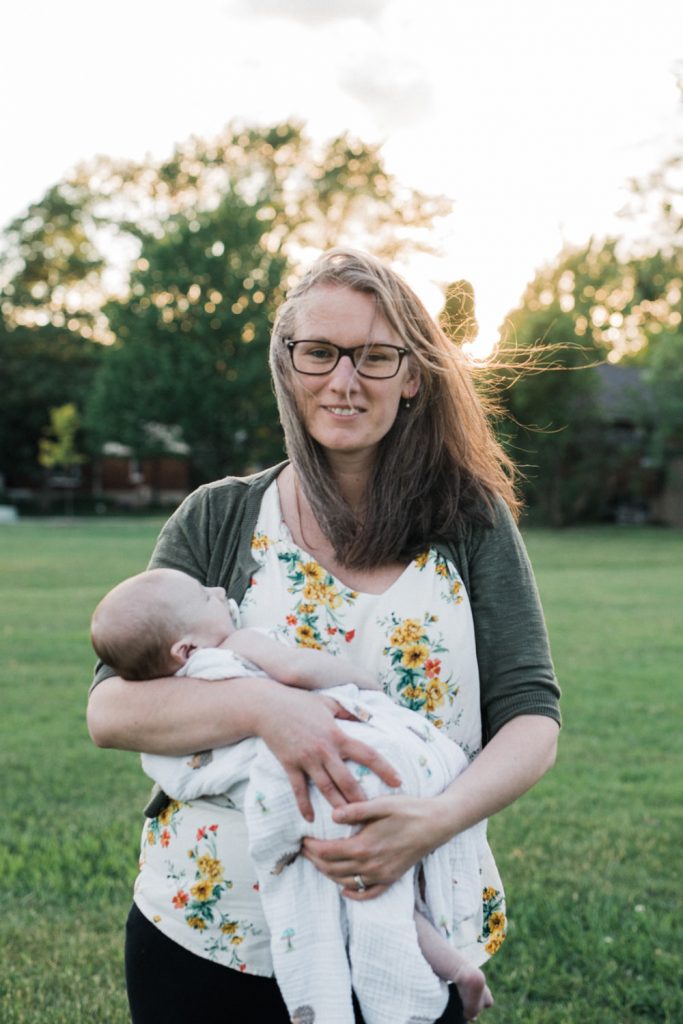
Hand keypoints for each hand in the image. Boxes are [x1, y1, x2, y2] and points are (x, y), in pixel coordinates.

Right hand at [256, 688, 400, 821]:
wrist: (268, 707)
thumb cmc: (299, 702)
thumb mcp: (328, 702)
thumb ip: (348, 711)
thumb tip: (367, 716)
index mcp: (337, 735)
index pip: (367, 754)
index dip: (384, 768)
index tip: (398, 780)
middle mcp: (324, 750)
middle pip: (347, 780)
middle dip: (361, 798)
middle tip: (374, 813)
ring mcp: (306, 760)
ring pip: (326, 789)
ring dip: (338, 805)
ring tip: (348, 820)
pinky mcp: (290, 765)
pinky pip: (299, 790)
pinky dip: (304, 805)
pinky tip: (310, 819)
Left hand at [302, 794, 438, 899]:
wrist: (436, 823)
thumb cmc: (408, 810)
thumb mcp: (381, 804)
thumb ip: (355, 810)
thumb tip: (332, 815)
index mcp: (364, 846)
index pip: (327, 853)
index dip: (311, 848)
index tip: (302, 840)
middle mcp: (370, 865)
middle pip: (332, 870)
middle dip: (314, 860)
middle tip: (304, 850)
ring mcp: (381, 875)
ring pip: (346, 883)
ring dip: (328, 874)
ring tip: (318, 862)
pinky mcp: (391, 878)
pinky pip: (369, 893)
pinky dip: (354, 894)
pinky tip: (344, 890)